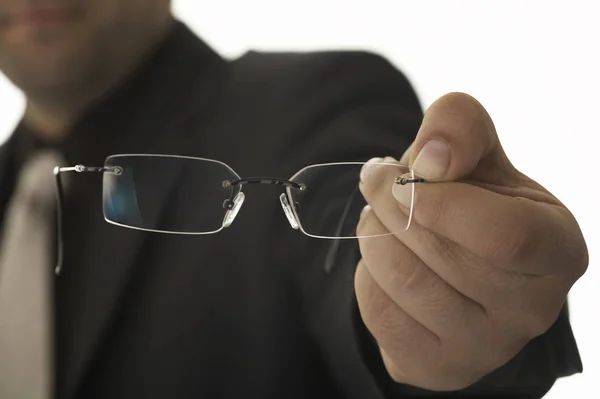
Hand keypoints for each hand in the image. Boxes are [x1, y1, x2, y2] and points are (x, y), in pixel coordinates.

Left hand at [355, 92, 587, 390]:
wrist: (455, 258)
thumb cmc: (471, 200)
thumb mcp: (474, 149)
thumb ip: (459, 125)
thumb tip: (430, 160)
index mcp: (556, 250)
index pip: (506, 236)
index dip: (441, 202)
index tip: (403, 175)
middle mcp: (531, 311)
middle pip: (438, 254)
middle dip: (389, 205)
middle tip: (381, 186)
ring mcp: (485, 349)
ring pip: (401, 281)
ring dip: (373, 235)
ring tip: (382, 221)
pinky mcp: (438, 367)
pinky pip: (377, 313)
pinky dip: (367, 275)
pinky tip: (385, 263)